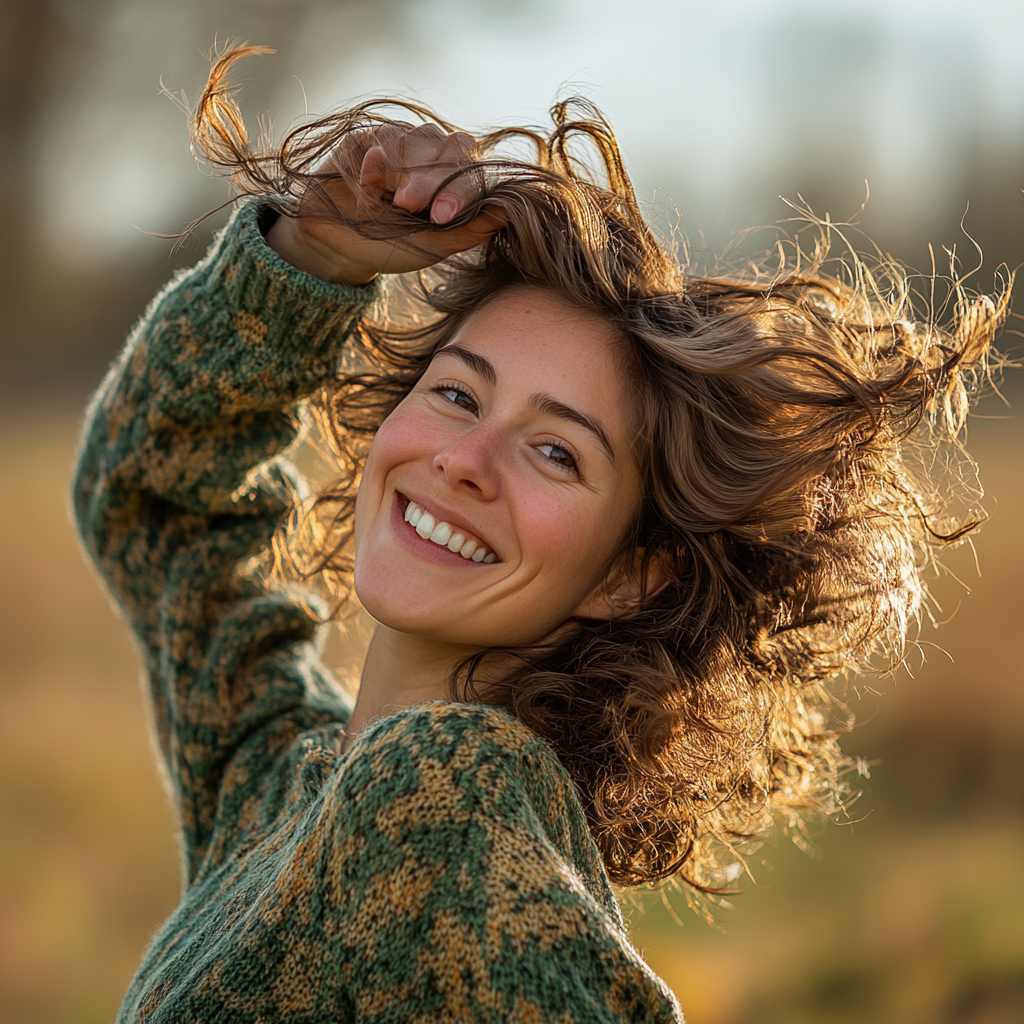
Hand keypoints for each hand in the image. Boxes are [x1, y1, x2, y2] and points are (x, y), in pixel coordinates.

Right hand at [266, 122, 505, 284]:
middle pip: (453, 149)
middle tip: (410, 205)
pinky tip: (369, 190)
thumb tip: (508, 211)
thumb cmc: (389, 247)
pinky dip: (379, 164)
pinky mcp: (371, 135)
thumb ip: (468, 230)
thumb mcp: (432, 246)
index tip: (442, 215)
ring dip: (409, 172)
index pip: (473, 170)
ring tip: (395, 203)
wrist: (336, 245)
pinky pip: (384, 138)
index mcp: (456, 180)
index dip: (462, 188)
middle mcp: (435, 155)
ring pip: (421, 140)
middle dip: (436, 179)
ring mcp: (405, 141)